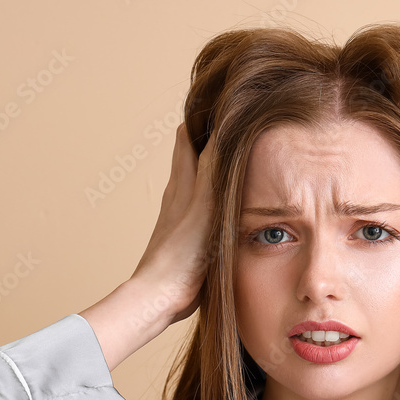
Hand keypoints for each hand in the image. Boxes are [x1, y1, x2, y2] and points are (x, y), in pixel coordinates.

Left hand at [129, 122, 218, 325]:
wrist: (161, 295)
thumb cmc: (183, 253)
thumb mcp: (207, 204)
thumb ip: (216, 167)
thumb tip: (226, 126)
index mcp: (182, 182)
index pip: (186, 136)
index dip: (200, 118)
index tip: (221, 104)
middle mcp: (179, 195)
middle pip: (190, 156)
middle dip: (208, 139)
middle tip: (234, 126)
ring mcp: (181, 217)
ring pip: (196, 182)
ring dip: (213, 169)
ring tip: (238, 161)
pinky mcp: (187, 238)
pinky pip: (203, 206)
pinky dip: (216, 196)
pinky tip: (229, 206)